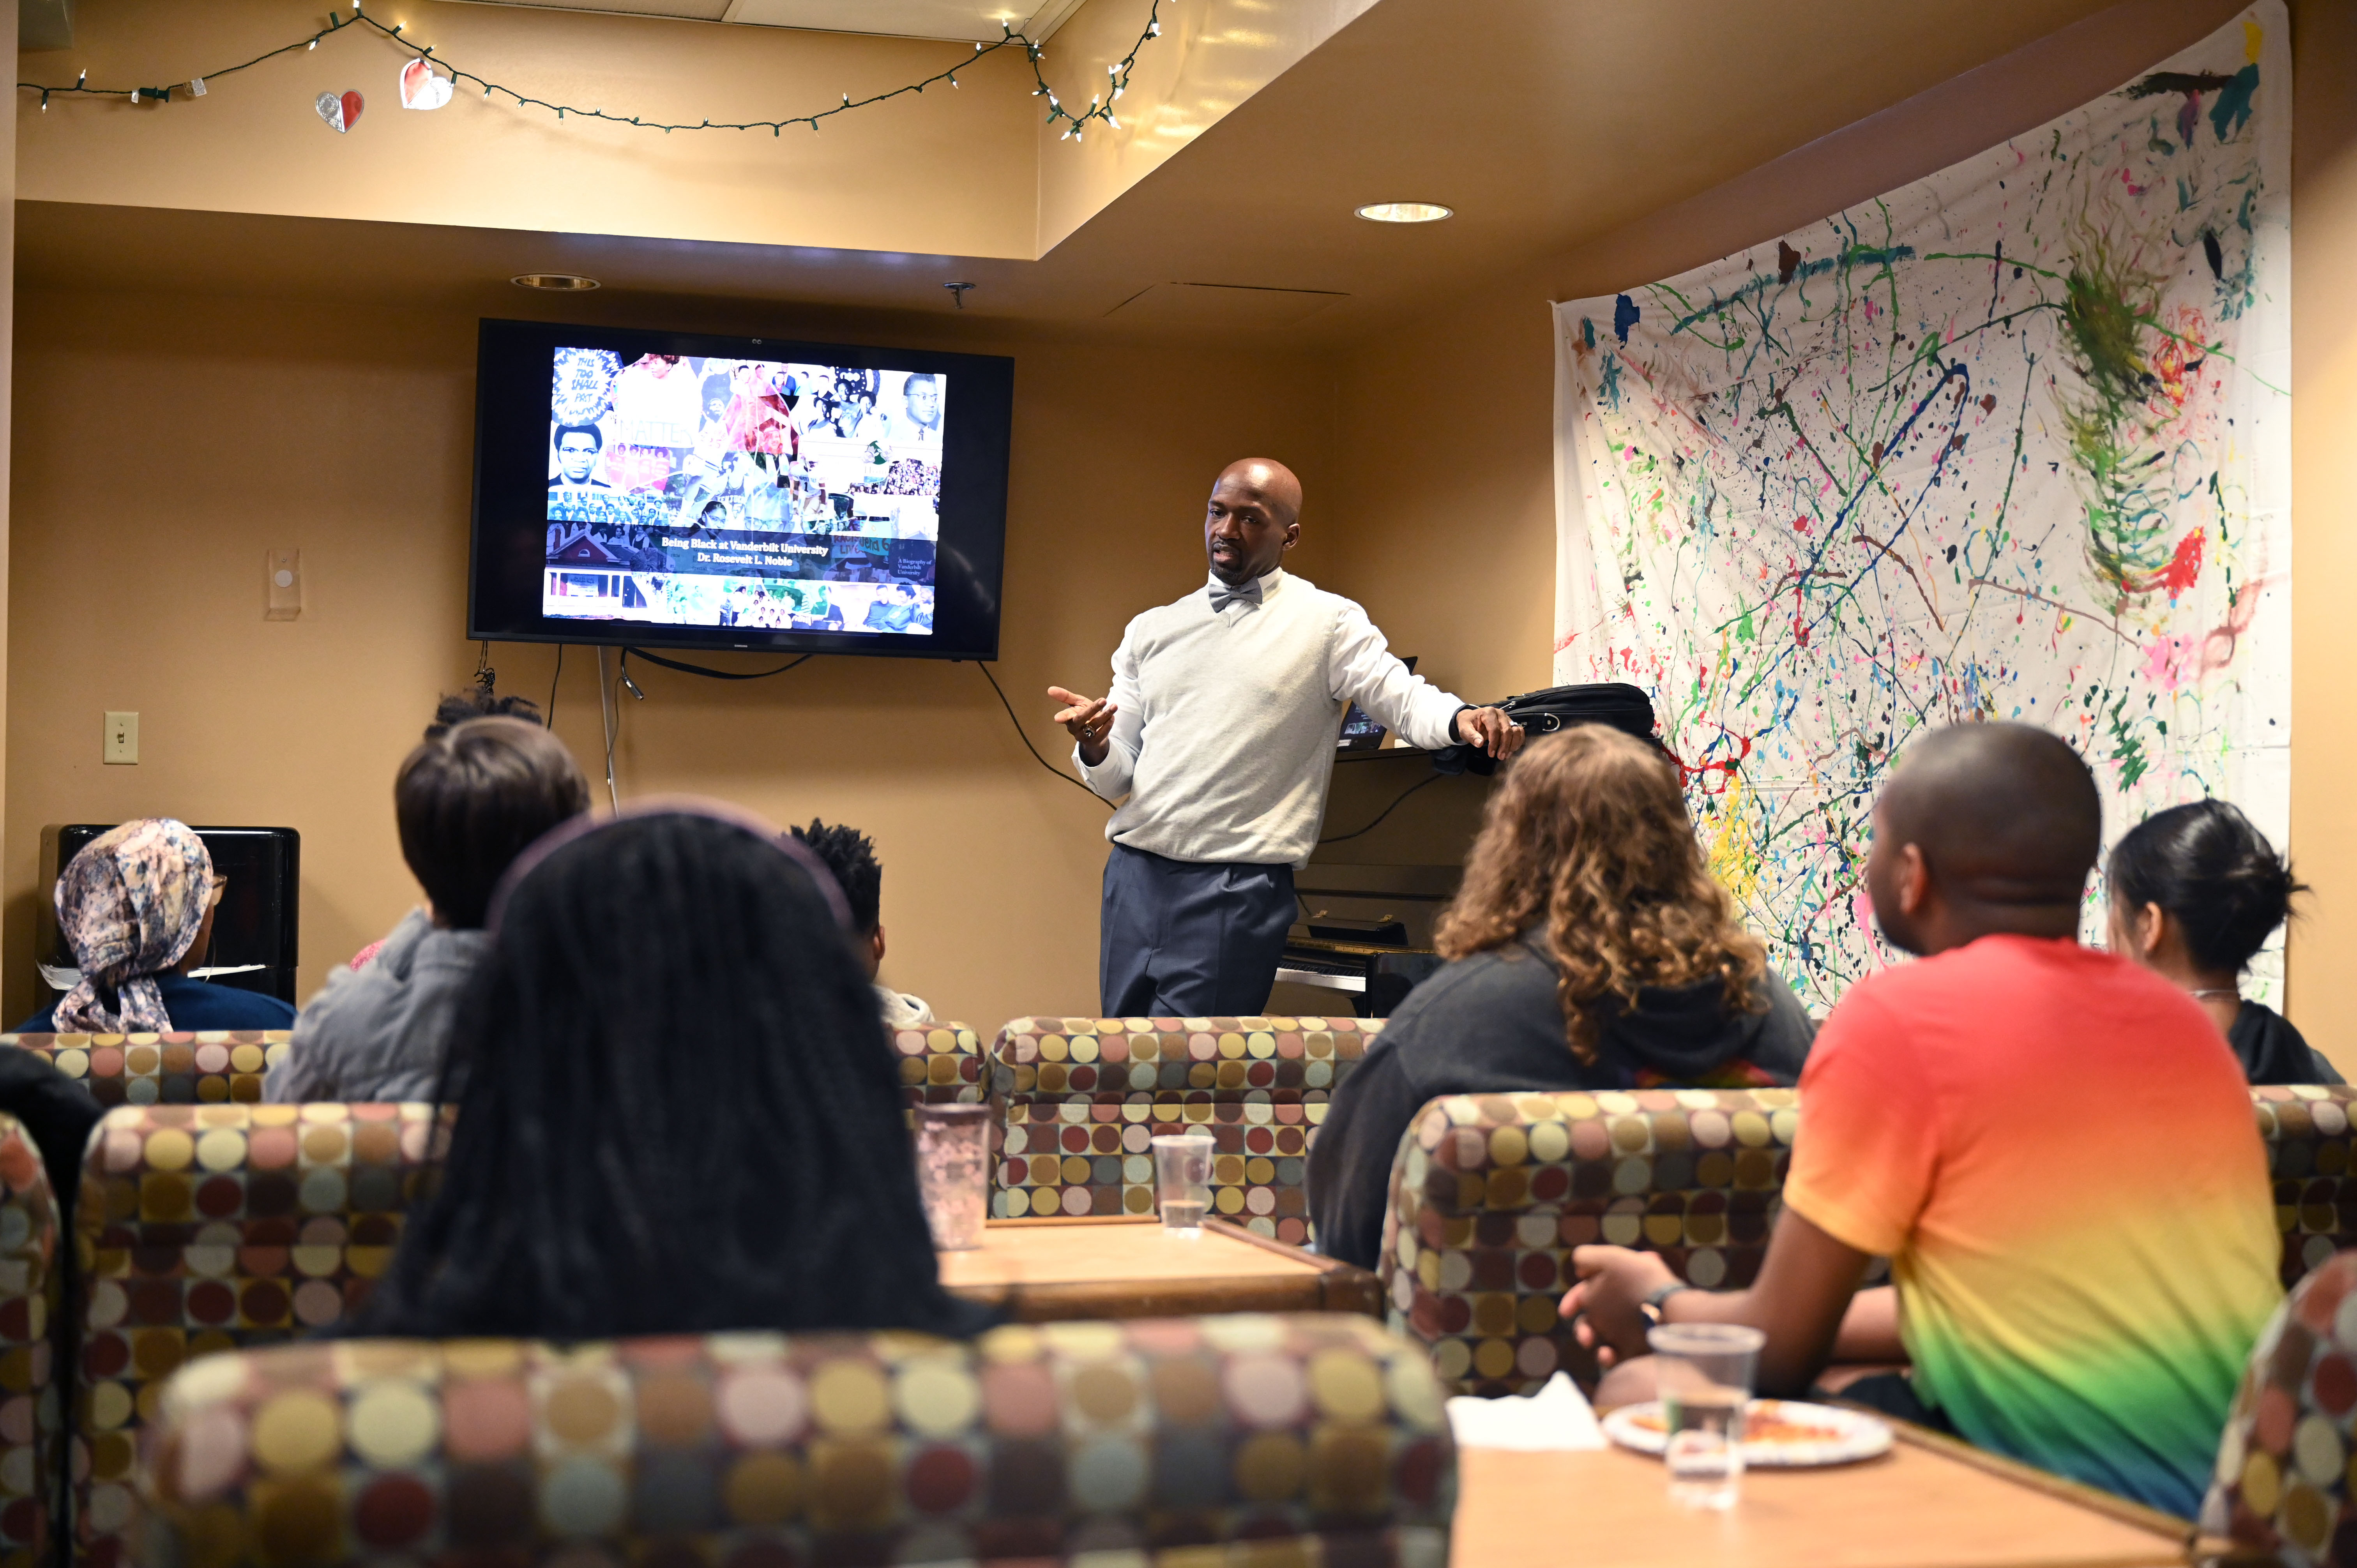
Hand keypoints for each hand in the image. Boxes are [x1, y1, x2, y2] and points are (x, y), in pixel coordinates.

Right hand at [1048, 686, 1118, 766]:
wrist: (1095, 731)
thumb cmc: (1084, 714)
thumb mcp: (1076, 703)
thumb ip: (1066, 696)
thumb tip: (1049, 689)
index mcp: (1068, 718)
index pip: (1064, 716)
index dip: (1061, 717)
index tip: (1057, 718)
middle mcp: (1075, 728)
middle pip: (1082, 718)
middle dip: (1093, 709)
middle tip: (1103, 699)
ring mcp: (1084, 736)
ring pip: (1094, 725)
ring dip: (1105, 715)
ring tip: (1114, 706)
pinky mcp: (1095, 741)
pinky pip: (1102, 733)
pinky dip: (1108, 724)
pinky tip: (1112, 716)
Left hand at [1454, 706, 1525, 759]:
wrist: (1471, 718)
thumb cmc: (1468, 723)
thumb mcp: (1464, 729)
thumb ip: (1471, 736)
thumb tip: (1480, 743)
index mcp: (1488, 712)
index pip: (1494, 729)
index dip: (1494, 743)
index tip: (1491, 754)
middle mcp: (1500, 713)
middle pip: (1507, 730)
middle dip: (1504, 746)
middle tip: (1500, 757)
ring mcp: (1507, 718)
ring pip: (1516, 731)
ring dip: (1513, 744)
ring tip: (1506, 755)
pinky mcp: (1511, 723)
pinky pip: (1519, 731)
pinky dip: (1518, 741)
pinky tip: (1512, 750)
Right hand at [1559, 1245, 1678, 1369]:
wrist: (1674, 1315)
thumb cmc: (1642, 1285)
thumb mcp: (1614, 1258)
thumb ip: (1590, 1257)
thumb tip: (1578, 1266)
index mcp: (1620, 1285)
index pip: (1591, 1292)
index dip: (1575, 1298)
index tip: (1566, 1311)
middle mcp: (1625, 1307)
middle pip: (1593, 1317)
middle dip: (1581, 1325)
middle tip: (1583, 1334)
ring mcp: (1632, 1331)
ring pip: (1600, 1338)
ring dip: (1588, 1338)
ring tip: (1589, 1341)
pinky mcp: (1638, 1352)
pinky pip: (1616, 1358)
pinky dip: (1606, 1356)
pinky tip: (1607, 1353)